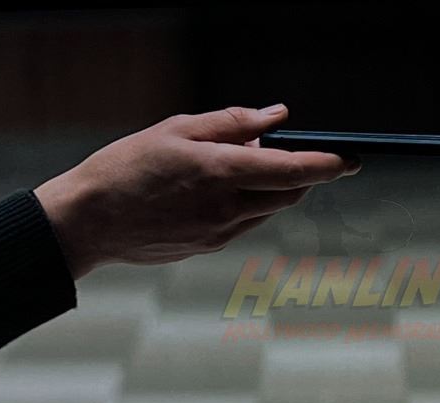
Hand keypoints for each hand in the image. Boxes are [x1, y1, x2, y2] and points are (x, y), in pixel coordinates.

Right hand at [34, 104, 359, 278]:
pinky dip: (249, 204)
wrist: (87, 222)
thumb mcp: (176, 129)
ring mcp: (220, 233)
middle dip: (301, 172)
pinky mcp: (210, 247)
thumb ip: (231, 123)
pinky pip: (246, 223)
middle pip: (291, 192)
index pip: (293, 169)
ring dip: (272, 187)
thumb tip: (277, 117)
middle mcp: (227, 207)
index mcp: (220, 172)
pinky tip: (215, 191)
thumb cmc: (125, 167)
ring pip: (270, 209)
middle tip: (277, 148)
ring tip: (230, 165)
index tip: (352, 159)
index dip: (330, 164)